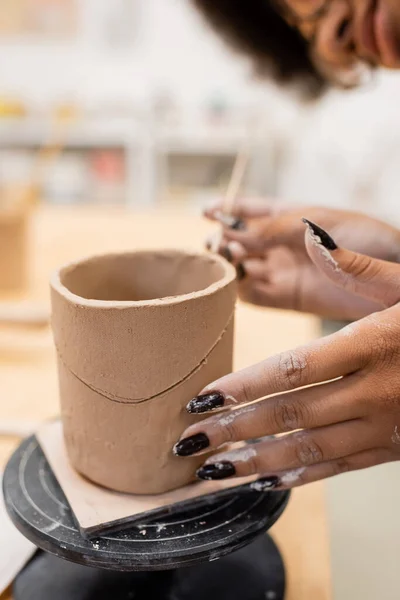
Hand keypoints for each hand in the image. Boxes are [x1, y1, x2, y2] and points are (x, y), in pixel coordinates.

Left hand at [174, 220, 399, 489]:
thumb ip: (357, 265)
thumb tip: (310, 234)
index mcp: (374, 344)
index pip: (296, 368)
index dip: (246, 385)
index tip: (204, 397)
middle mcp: (376, 390)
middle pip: (291, 413)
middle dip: (235, 429)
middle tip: (187, 441)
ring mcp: (385, 426)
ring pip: (310, 449)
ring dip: (256, 461)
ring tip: (212, 469)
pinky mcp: (393, 448)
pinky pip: (341, 467)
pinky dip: (301, 475)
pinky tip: (266, 480)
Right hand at [206, 199, 399, 319]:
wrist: (392, 276)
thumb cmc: (362, 237)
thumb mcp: (315, 223)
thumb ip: (273, 229)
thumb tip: (232, 234)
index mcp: (287, 218)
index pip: (249, 210)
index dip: (225, 209)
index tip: (205, 211)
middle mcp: (279, 245)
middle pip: (238, 242)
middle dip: (221, 241)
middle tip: (216, 245)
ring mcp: (280, 272)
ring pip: (240, 269)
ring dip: (226, 266)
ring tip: (225, 262)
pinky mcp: (285, 299)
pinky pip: (252, 296)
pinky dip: (236, 292)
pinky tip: (230, 286)